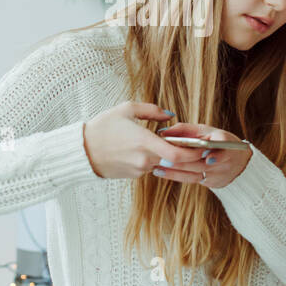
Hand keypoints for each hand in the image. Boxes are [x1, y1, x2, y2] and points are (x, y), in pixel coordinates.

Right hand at [82, 102, 205, 180]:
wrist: (81, 151)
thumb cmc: (102, 127)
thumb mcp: (126, 109)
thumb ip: (152, 111)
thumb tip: (170, 116)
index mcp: (145, 142)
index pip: (179, 154)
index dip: (195, 152)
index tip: (204, 146)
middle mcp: (144, 160)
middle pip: (176, 162)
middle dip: (190, 157)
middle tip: (200, 149)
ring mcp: (139, 170)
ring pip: (164, 164)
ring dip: (172, 158)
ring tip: (178, 147)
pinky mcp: (134, 175)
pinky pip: (151, 167)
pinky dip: (156, 160)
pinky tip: (153, 151)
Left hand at [156, 122, 251, 189]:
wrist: (238, 161)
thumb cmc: (216, 140)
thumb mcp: (205, 130)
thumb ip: (186, 130)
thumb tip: (163, 132)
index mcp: (226, 142)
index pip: (223, 146)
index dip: (215, 153)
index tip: (204, 154)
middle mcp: (226, 160)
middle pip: (202, 163)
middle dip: (182, 162)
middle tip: (163, 158)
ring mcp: (220, 174)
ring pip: (195, 174)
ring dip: (175, 171)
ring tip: (158, 167)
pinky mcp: (214, 183)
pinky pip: (193, 180)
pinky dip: (177, 176)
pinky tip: (162, 173)